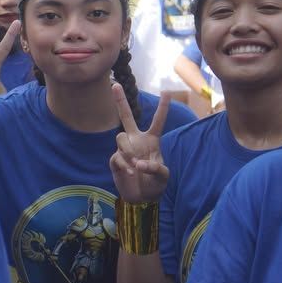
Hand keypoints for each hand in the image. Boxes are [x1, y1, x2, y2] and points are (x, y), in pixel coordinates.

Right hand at [109, 84, 169, 203]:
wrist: (142, 198)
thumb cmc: (156, 184)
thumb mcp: (163, 176)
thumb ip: (156, 168)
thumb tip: (139, 163)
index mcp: (152, 140)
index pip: (158, 121)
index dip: (162, 108)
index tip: (167, 92)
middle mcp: (136, 140)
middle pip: (126, 116)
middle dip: (120, 101)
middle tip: (114, 84)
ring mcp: (125, 149)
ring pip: (120, 137)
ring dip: (128, 150)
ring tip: (135, 166)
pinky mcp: (115, 160)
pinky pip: (117, 156)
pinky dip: (124, 164)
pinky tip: (131, 172)